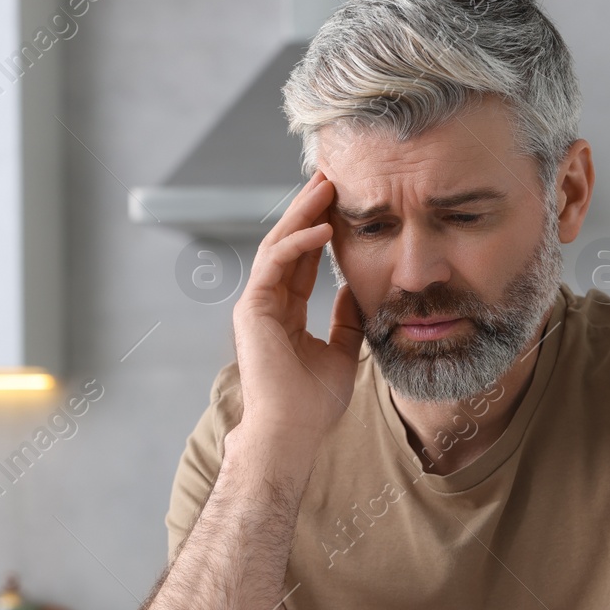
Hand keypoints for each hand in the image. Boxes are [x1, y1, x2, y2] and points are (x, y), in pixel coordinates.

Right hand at [231, 170, 363, 461]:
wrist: (293, 432)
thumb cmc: (314, 403)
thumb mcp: (342, 352)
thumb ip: (346, 320)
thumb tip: (358, 292)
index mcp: (284, 314)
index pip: (303, 262)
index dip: (321, 232)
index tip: (342, 205)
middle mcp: (266, 304)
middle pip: (288, 245)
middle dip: (309, 210)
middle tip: (331, 178)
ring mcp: (256, 305)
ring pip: (278, 246)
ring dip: (303, 214)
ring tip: (326, 186)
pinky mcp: (252, 309)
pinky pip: (275, 264)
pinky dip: (298, 243)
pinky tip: (324, 227)